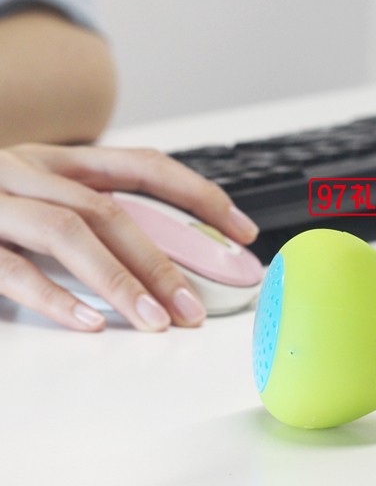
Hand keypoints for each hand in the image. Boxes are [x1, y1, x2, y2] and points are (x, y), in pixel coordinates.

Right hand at [0, 144, 258, 331]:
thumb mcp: (37, 200)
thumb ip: (88, 221)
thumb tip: (160, 264)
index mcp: (58, 161)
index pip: (146, 165)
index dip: (199, 194)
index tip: (242, 229)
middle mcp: (27, 169)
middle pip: (112, 208)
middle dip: (162, 259)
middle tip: (194, 308)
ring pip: (70, 230)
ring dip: (121, 279)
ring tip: (157, 321)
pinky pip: (11, 266)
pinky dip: (53, 296)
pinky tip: (90, 324)